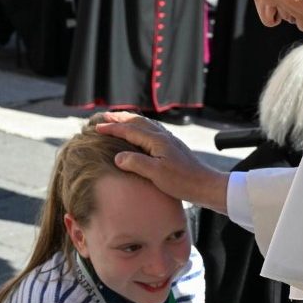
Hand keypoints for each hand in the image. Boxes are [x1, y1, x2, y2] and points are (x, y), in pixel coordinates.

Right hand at [94, 112, 229, 211]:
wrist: (206, 186)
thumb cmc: (182, 182)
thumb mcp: (156, 174)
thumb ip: (136, 163)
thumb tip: (118, 156)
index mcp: (156, 140)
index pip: (129, 130)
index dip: (112, 128)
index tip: (96, 128)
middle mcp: (162, 136)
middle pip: (137, 122)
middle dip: (119, 118)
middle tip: (104, 116)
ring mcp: (169, 141)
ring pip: (146, 125)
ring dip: (130, 121)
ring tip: (120, 120)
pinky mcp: (173, 148)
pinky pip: (152, 131)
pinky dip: (141, 128)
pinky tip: (142, 134)